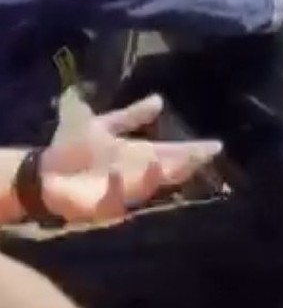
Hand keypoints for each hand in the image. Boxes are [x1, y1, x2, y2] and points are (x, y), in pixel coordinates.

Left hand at [38, 95, 221, 223]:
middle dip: (186, 165)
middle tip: (201, 156)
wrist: (41, 173)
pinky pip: (113, 200)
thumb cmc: (73, 149)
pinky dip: (114, 187)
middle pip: (170, 171)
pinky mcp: (104, 207)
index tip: (216, 145)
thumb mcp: (103, 125)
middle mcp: (138, 174)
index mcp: (140, 154)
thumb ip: (130, 115)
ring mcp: (124, 192)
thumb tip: (159, 100)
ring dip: (154, 176)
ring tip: (160, 162)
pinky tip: (115, 173)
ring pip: (148, 187)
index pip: (174, 152)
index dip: (194, 150)